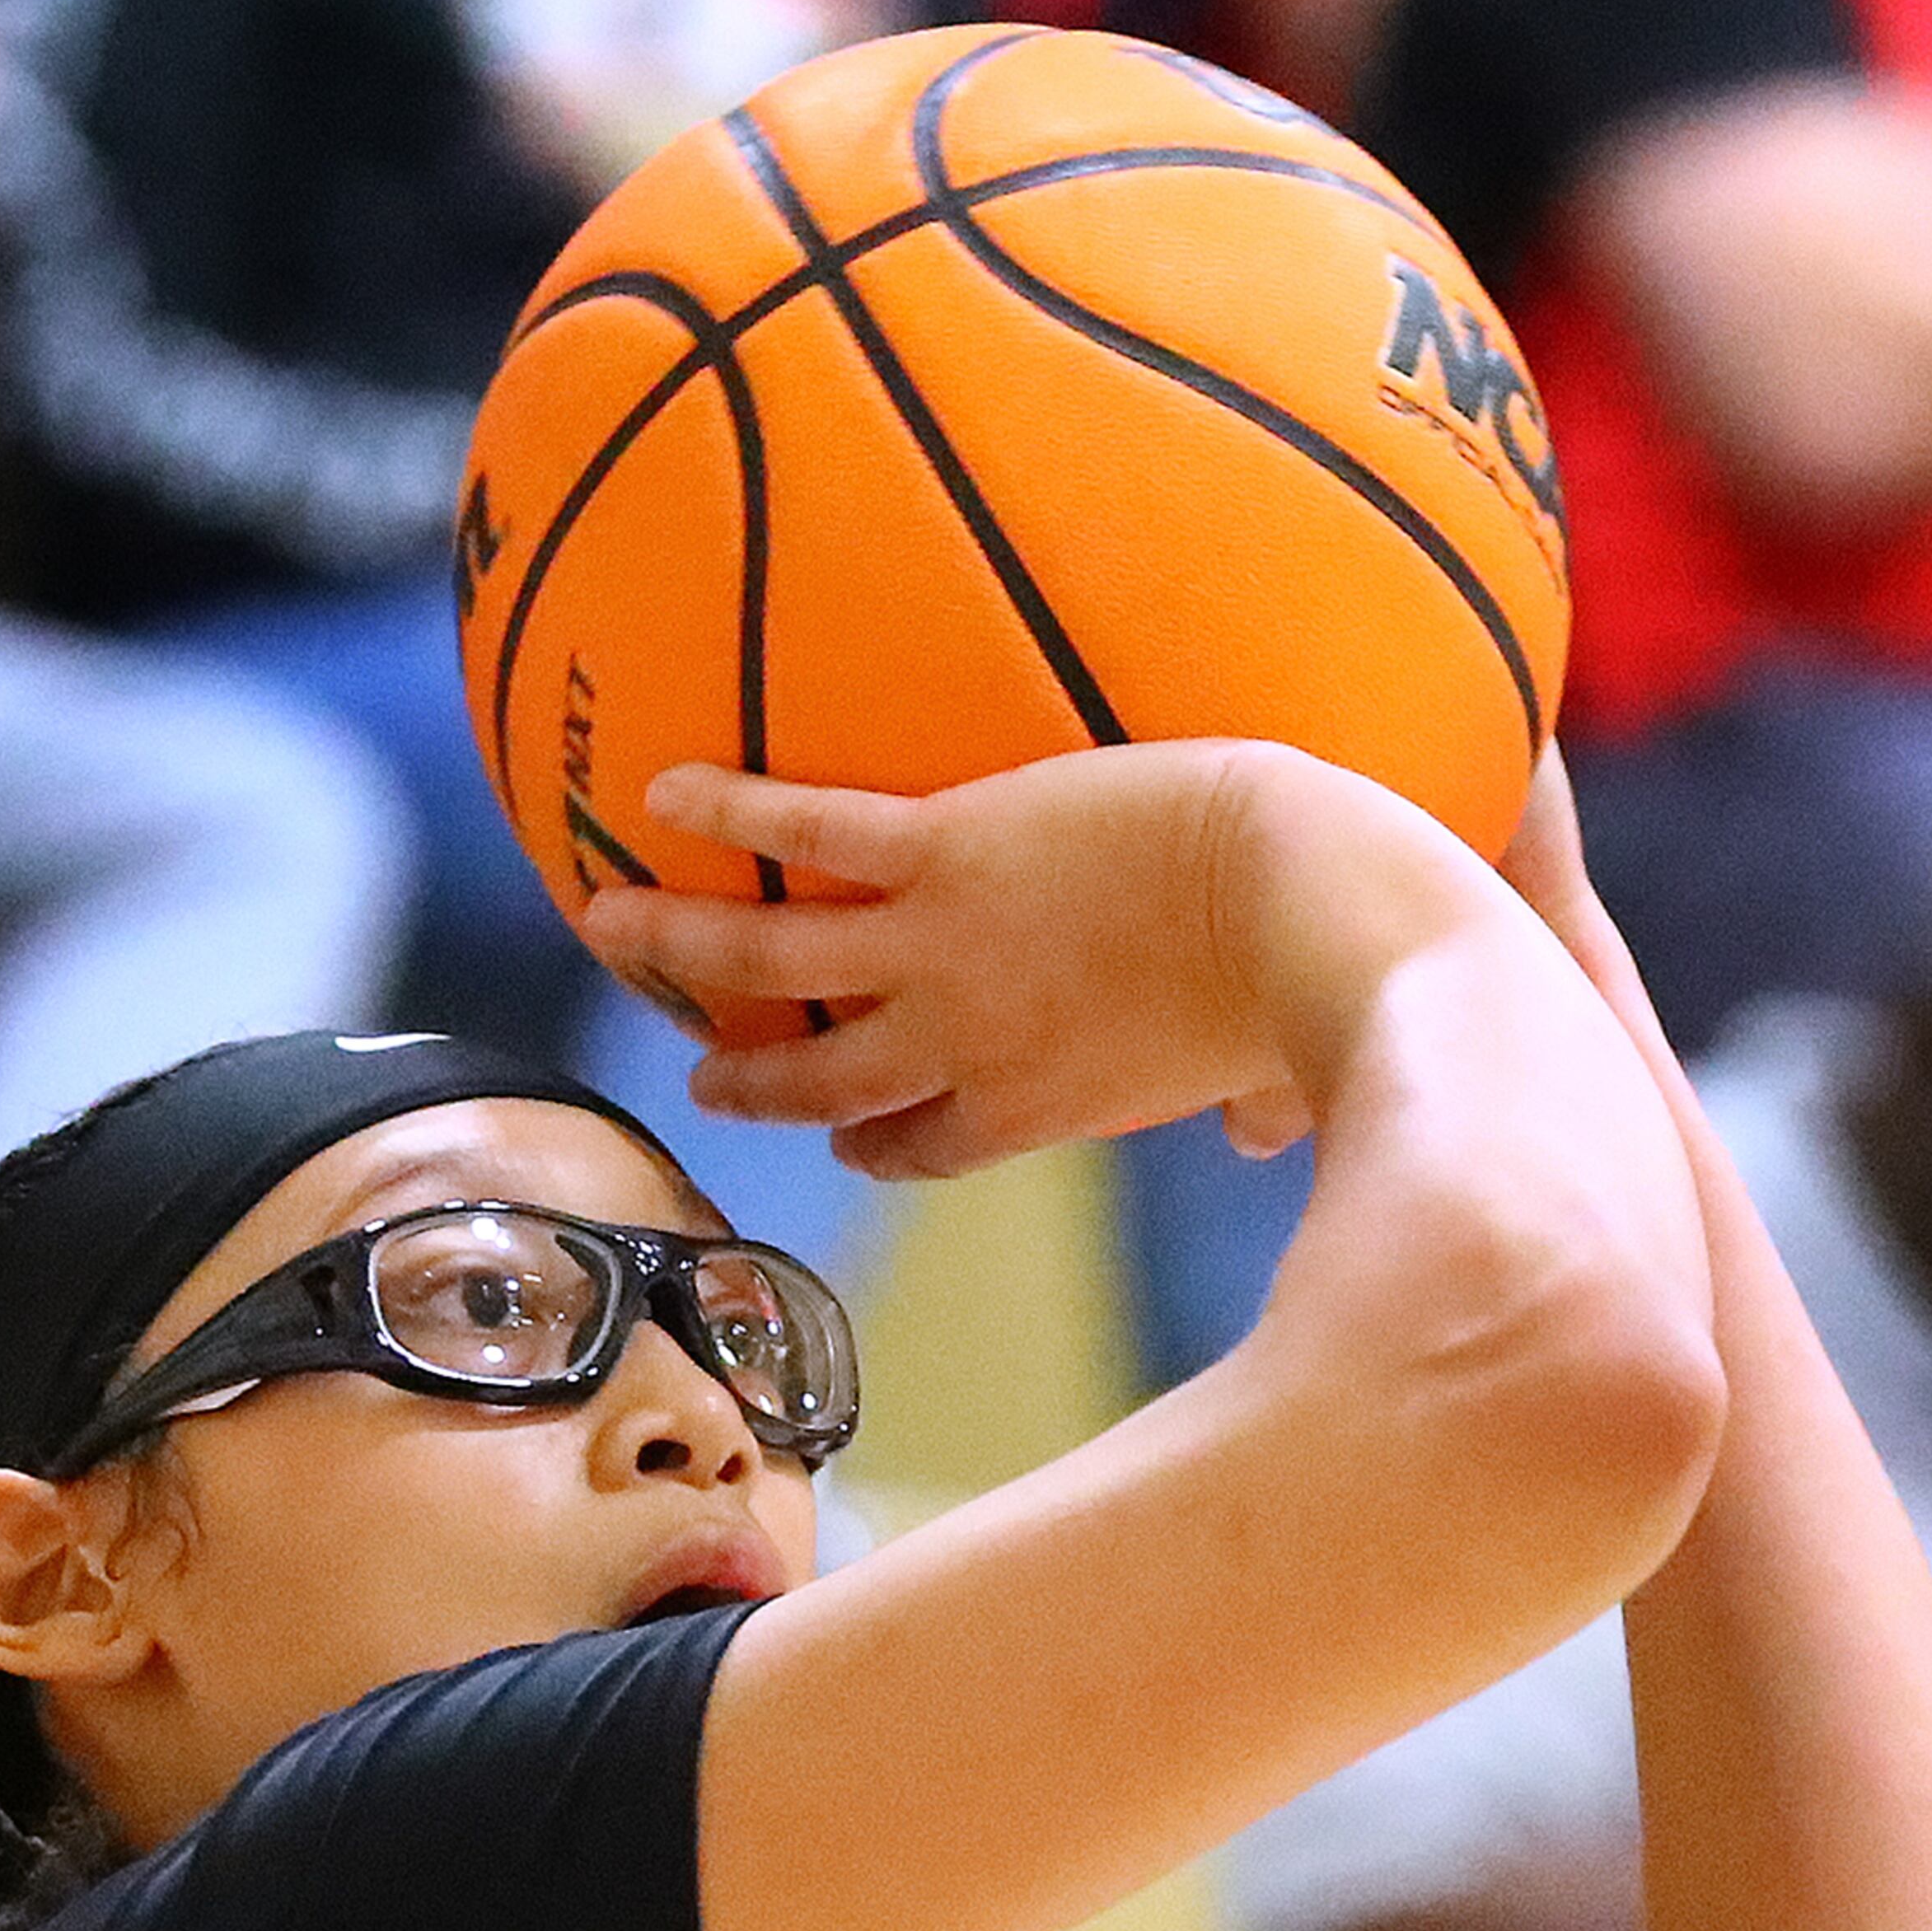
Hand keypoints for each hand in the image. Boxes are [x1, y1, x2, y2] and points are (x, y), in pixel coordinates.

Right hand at [580, 744, 1501, 1178]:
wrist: (1303, 905)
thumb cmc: (1321, 988)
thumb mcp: (1271, 1070)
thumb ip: (1261, 1105)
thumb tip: (1278, 1135)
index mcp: (1036, 1105)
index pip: (924, 1144)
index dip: (875, 1141)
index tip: (848, 1137)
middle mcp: (964, 1043)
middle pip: (823, 1079)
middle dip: (753, 1080)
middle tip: (699, 1073)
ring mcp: (944, 951)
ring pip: (776, 958)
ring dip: (685, 945)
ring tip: (610, 926)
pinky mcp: (948, 851)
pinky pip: (812, 830)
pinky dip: (731, 808)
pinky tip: (661, 787)